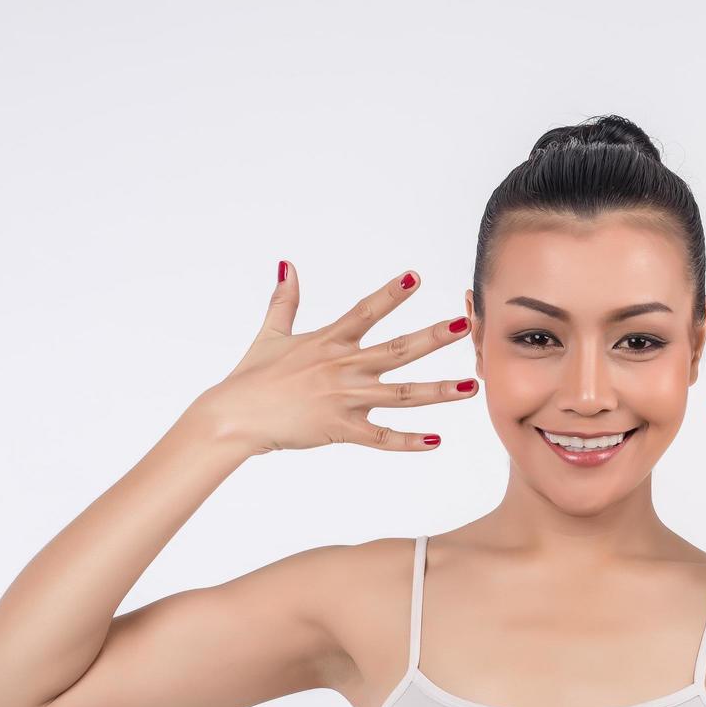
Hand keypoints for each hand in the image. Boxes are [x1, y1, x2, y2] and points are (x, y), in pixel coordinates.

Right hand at [189, 262, 478, 455]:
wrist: (233, 416)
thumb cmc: (251, 376)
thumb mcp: (270, 333)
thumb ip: (285, 299)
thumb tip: (286, 264)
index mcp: (329, 341)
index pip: (366, 311)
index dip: (391, 294)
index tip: (416, 277)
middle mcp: (343, 367)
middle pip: (397, 349)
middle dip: (434, 337)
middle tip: (466, 326)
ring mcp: (344, 399)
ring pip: (401, 394)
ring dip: (439, 391)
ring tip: (471, 386)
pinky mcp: (341, 429)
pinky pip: (381, 437)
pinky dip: (409, 441)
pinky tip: (437, 441)